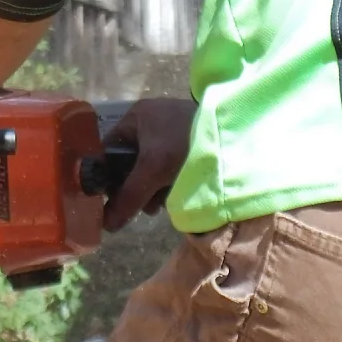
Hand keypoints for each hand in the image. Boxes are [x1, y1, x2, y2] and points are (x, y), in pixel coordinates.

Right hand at [102, 97, 196, 232]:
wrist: (234, 137)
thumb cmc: (186, 144)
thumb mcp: (153, 170)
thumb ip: (128, 197)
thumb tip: (107, 225)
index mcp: (136, 116)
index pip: (109, 148)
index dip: (107, 175)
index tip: (110, 201)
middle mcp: (150, 121)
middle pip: (130, 161)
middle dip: (136, 187)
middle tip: (143, 207)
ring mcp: (171, 132)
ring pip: (150, 168)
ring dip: (153, 189)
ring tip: (161, 205)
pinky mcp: (188, 144)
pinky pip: (168, 168)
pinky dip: (169, 183)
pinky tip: (175, 196)